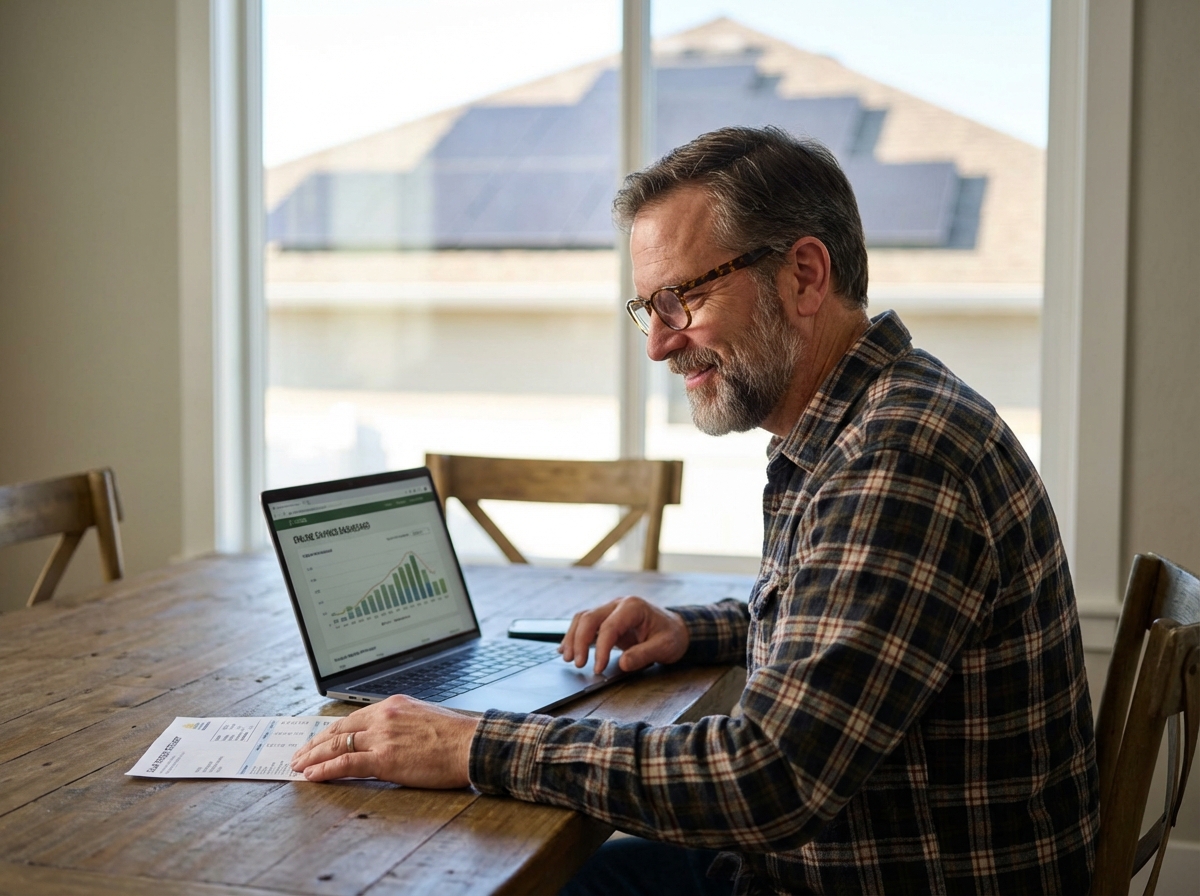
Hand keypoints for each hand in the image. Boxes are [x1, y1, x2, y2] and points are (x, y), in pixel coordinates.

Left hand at [291, 695, 478, 786]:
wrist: (472, 745)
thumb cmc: (457, 736)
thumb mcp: (426, 718)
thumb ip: (404, 724)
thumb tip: (393, 737)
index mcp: (394, 705)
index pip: (352, 718)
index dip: (330, 732)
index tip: (318, 740)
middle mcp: (384, 716)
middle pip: (338, 729)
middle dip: (314, 744)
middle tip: (299, 755)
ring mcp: (382, 736)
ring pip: (337, 745)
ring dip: (313, 757)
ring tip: (299, 767)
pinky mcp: (384, 758)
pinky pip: (346, 764)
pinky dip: (325, 770)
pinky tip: (313, 775)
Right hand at [560, 596, 688, 673]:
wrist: (675, 628)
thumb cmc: (671, 636)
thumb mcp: (665, 647)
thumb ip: (644, 654)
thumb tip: (623, 664)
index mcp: (633, 607)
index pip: (609, 626)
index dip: (601, 649)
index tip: (598, 668)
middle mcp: (618, 604)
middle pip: (589, 618)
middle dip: (580, 641)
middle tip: (578, 664)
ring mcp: (610, 609)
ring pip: (583, 618)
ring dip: (573, 638)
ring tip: (568, 658)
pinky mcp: (606, 619)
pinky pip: (585, 624)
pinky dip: (574, 636)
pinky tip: (565, 649)